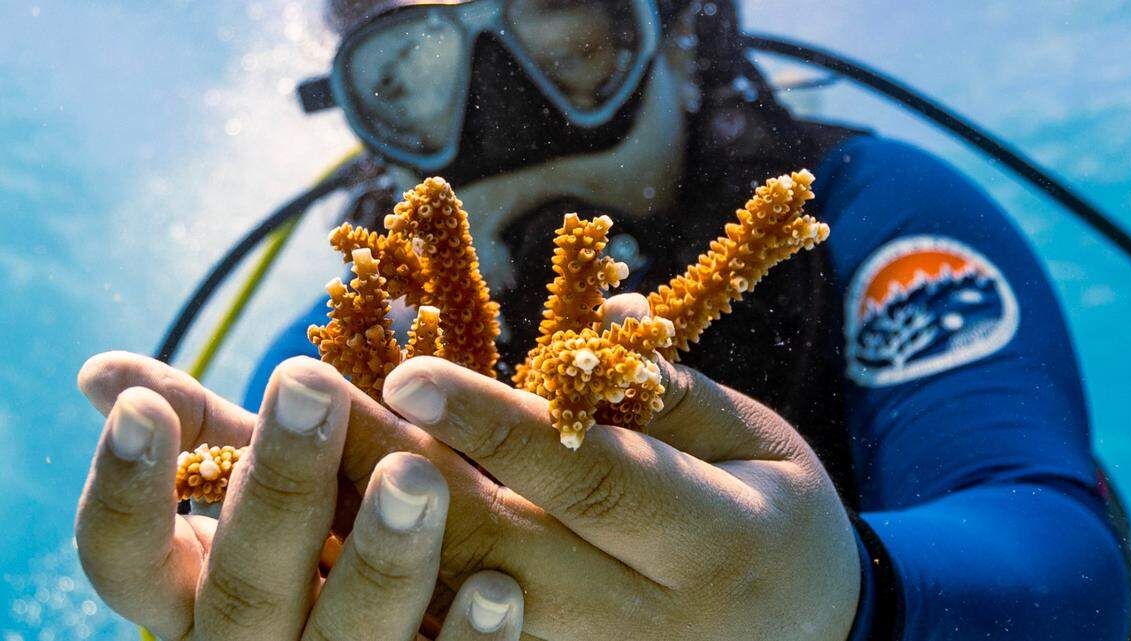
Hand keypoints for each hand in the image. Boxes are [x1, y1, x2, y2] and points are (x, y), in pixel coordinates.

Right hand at [75, 358, 524, 640]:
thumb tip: (102, 373)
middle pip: (246, 591)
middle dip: (279, 489)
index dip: (127, 490)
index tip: (144, 405)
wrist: (388, 636)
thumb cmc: (316, 551)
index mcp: (198, 597)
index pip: (126, 561)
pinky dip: (466, 639)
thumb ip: (208, 441)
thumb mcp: (263, 498)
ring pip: (343, 639)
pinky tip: (499, 587)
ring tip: (416, 476)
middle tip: (312, 389)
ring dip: (381, 560)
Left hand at [79, 291, 859, 640]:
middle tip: (294, 396)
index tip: (406, 369)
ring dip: (343, 537)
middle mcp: (637, 621)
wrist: (807, 640)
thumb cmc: (778, 523)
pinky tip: (286, 543)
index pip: (591, 484)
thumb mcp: (766, 447)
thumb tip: (594, 329)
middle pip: (493, 548)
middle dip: (387, 471)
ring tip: (255, 463)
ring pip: (447, 608)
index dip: (499, 429)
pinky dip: (368, 593)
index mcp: (710, 545)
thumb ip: (679, 394)